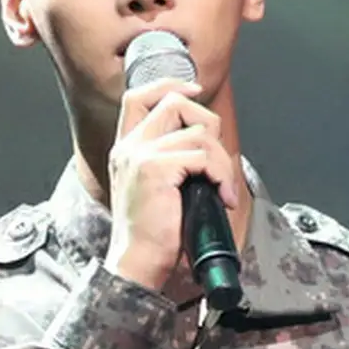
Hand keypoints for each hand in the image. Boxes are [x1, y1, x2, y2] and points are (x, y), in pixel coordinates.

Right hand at [102, 78, 240, 293]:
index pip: (138, 96)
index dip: (169, 85)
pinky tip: (223, 196)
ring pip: (198, 132)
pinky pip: (203, 155)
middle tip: (217, 158)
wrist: (138, 263)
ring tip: (223, 188)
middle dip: (208, 121)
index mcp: (125, 148)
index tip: (195, 90)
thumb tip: (206, 139)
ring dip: (222, 160)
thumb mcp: (154, 188)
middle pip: (174, 102)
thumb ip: (168, 159)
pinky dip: (222, 174)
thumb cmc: (152, 233)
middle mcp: (129, 147)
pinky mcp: (155, 168)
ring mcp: (140, 155)